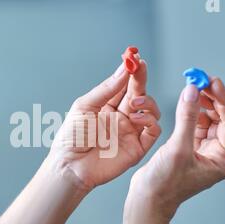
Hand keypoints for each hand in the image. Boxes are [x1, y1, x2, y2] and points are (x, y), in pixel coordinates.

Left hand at [50, 59, 160, 190]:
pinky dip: (150, 121)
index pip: (124, 85)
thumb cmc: (72, 137)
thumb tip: (124, 69)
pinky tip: (135, 118)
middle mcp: (121, 118)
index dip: (131, 72)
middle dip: (141, 79)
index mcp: (107, 107)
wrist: (70, 166)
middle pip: (139, 94)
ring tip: (133, 102)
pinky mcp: (137, 147)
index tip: (135, 57)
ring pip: (151, 111)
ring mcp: (130, 132)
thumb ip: (107, 89)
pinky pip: (153, 131)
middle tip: (141, 67)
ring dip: (147, 101)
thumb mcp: (85, 106)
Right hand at [128, 77, 224, 219]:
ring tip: (193, 88)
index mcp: (223, 159)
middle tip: (201, 80)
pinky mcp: (189, 148)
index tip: (213, 82)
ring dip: (202, 103)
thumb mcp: (177, 149)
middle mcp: (217, 154)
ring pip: (210, 119)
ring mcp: (203, 151)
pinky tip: (186, 102)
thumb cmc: (163, 184)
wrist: (147, 199)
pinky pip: (196, 124)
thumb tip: (192, 91)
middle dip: (213, 98)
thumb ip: (186, 118)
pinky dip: (192, 111)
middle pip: (223, 119)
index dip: (224, 100)